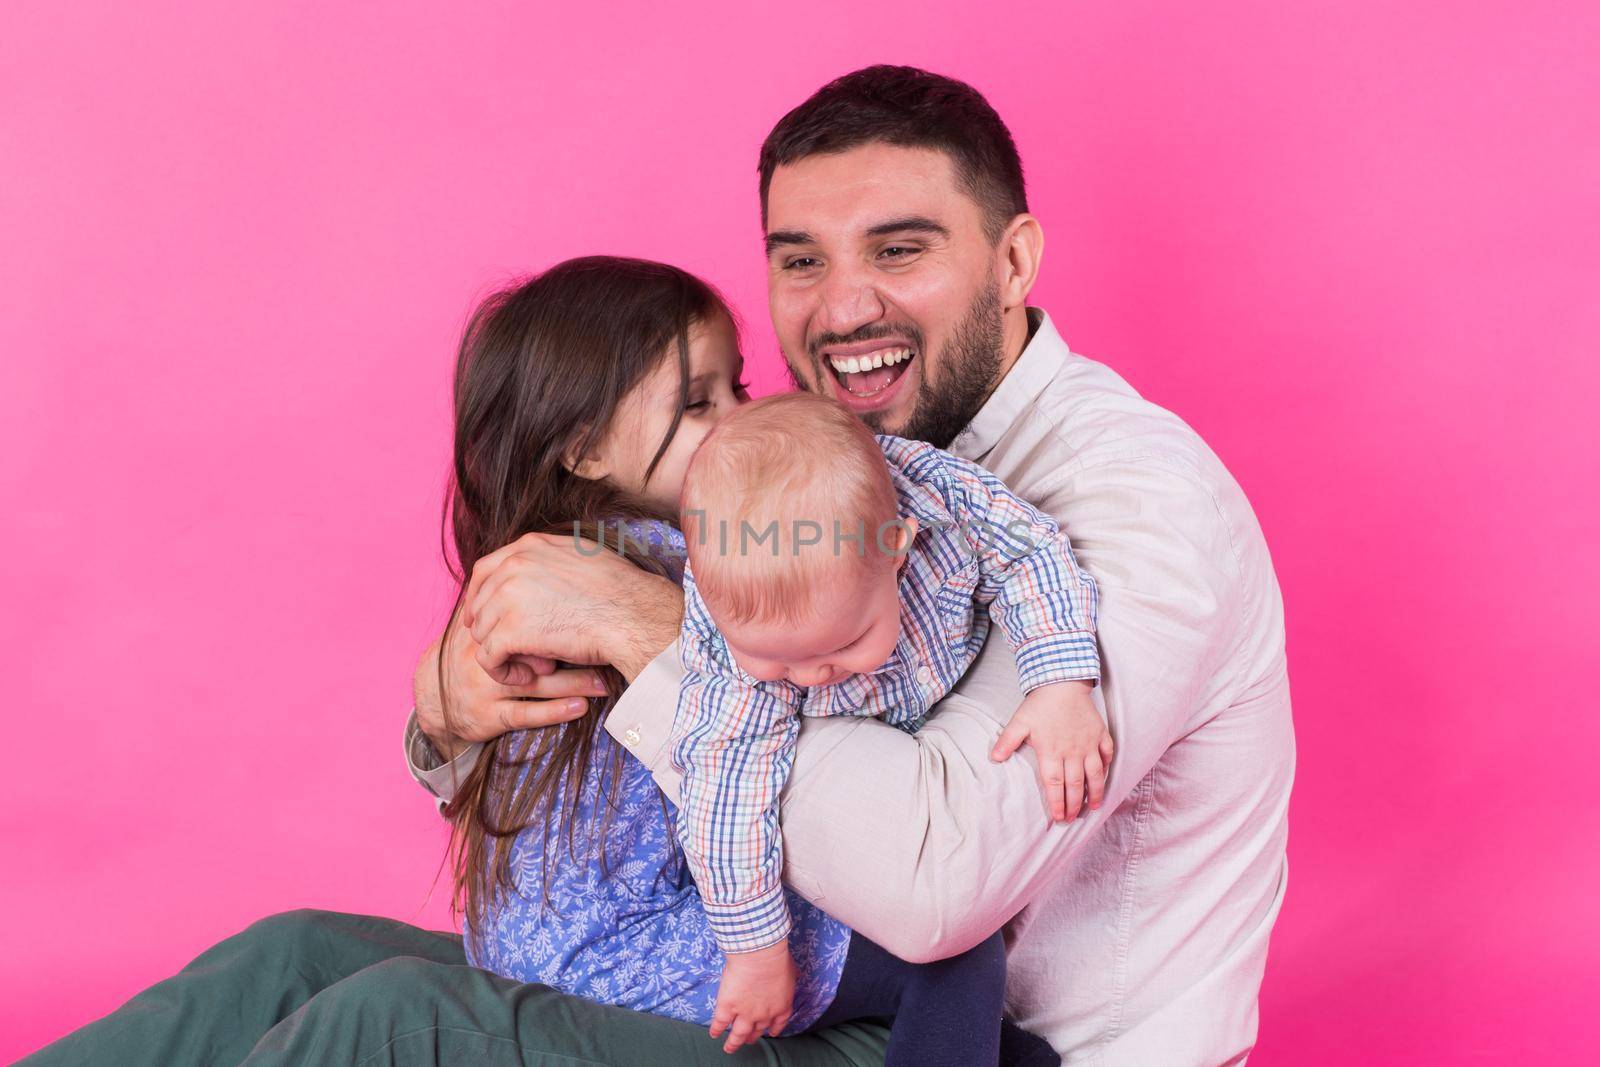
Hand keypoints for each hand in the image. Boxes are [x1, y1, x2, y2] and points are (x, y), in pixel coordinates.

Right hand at [413, 617, 609, 757]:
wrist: (432, 696)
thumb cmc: (468, 653)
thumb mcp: (481, 622)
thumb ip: (508, 601)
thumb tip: (553, 572)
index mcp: (485, 625)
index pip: (522, 612)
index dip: (556, 613)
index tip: (590, 613)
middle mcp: (482, 653)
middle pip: (532, 645)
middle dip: (571, 647)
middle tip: (605, 648)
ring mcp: (484, 686)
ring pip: (534, 683)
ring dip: (574, 682)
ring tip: (604, 680)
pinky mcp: (488, 715)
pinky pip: (524, 713)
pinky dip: (554, 711)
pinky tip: (580, 708)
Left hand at [462, 532, 683, 684]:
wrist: (632, 615)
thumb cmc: (620, 592)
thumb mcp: (581, 557)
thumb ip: (552, 560)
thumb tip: (545, 569)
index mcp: (529, 546)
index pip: (485, 570)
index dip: (481, 596)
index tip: (486, 616)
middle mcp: (513, 566)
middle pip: (479, 603)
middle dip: (490, 628)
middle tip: (513, 649)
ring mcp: (507, 597)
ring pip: (482, 632)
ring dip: (502, 652)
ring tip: (531, 664)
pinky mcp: (509, 631)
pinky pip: (489, 657)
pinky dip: (502, 672)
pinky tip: (525, 677)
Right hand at [709, 941, 795, 1053]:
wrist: (759, 956)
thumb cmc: (777, 959)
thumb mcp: (790, 971)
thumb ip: (788, 979)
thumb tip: (788, 974)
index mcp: (781, 1007)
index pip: (777, 1024)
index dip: (773, 1030)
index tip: (770, 1033)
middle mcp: (764, 1015)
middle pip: (757, 1031)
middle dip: (752, 1037)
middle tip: (749, 1040)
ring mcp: (745, 1013)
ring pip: (738, 1034)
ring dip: (733, 1043)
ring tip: (729, 1048)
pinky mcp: (727, 1007)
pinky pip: (720, 1022)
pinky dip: (716, 1029)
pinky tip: (713, 1033)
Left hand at [990, 680, 1113, 821]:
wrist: (1062, 682)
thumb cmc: (1040, 704)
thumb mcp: (1019, 722)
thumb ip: (1007, 741)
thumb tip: (993, 758)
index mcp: (1051, 751)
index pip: (1054, 784)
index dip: (1056, 803)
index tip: (1058, 817)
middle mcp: (1072, 752)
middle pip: (1075, 785)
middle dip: (1074, 805)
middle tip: (1072, 819)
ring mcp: (1088, 744)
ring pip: (1095, 775)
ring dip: (1094, 793)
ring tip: (1093, 807)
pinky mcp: (1100, 734)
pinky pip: (1107, 755)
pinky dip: (1107, 768)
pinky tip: (1104, 779)